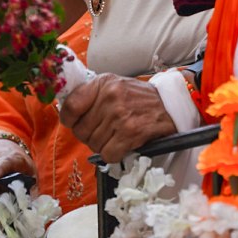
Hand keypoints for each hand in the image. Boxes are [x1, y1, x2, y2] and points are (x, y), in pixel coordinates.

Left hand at [57, 74, 176, 162]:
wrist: (170, 106)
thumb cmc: (138, 98)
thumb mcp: (114, 85)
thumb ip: (91, 94)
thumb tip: (67, 114)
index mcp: (103, 83)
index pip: (71, 106)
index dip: (69, 119)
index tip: (75, 122)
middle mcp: (110, 97)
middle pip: (80, 130)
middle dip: (89, 135)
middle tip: (102, 131)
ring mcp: (120, 116)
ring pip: (93, 144)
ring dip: (103, 145)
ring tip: (115, 135)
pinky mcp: (130, 133)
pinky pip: (107, 154)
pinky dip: (113, 153)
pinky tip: (122, 144)